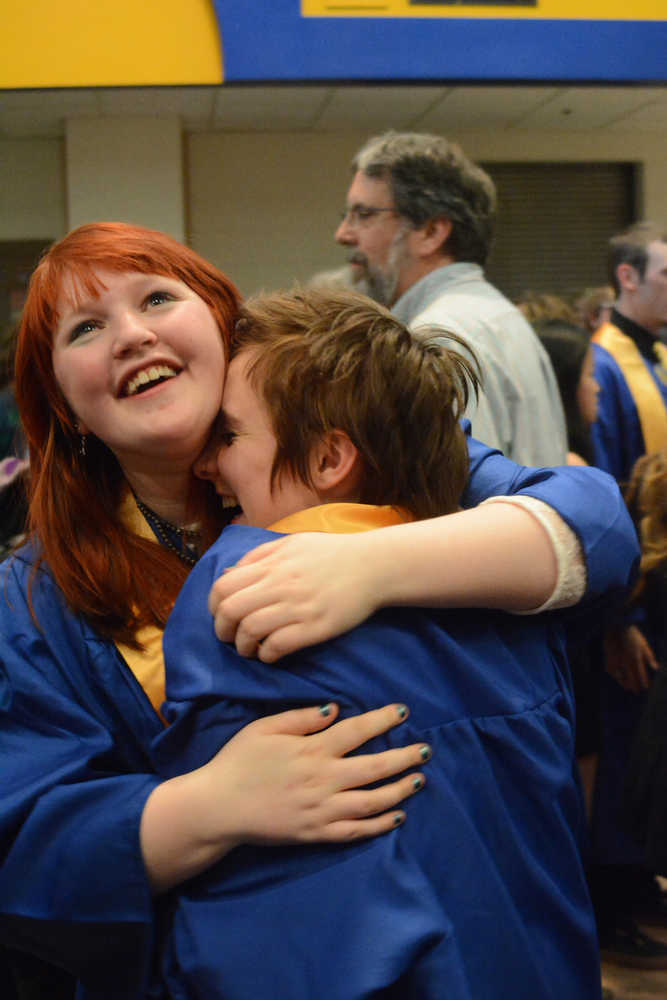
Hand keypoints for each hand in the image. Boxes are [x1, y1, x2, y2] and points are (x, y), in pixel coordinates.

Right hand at [197, 702, 427, 845]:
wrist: (218, 807)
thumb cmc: (238, 762)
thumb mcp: (264, 728)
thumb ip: (300, 718)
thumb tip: (335, 709)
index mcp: (311, 750)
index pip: (356, 731)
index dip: (383, 720)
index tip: (403, 713)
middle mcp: (323, 780)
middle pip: (374, 767)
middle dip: (404, 757)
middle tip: (427, 750)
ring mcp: (322, 810)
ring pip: (372, 801)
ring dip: (399, 790)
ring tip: (419, 779)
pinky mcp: (317, 834)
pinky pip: (356, 831)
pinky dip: (380, 824)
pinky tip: (397, 816)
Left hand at [208, 532, 380, 660]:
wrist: (374, 565)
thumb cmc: (333, 553)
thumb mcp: (292, 543)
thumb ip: (259, 556)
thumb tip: (229, 574)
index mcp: (272, 563)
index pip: (223, 586)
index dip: (213, 605)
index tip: (220, 615)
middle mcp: (280, 584)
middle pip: (230, 611)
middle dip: (221, 630)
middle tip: (229, 637)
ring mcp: (298, 606)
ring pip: (250, 631)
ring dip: (243, 646)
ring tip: (249, 648)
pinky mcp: (316, 627)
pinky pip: (278, 645)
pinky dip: (266, 654)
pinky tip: (270, 654)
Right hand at [604, 625, 658, 693]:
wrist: (619, 626)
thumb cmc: (633, 636)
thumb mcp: (645, 646)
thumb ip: (650, 658)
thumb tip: (656, 668)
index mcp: (636, 657)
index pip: (641, 674)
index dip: (644, 682)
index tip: (646, 688)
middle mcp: (626, 660)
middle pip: (631, 677)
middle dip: (634, 685)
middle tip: (636, 691)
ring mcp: (617, 659)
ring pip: (620, 674)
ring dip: (623, 682)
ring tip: (627, 687)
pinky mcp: (609, 656)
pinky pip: (611, 668)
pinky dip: (614, 674)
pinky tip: (617, 677)